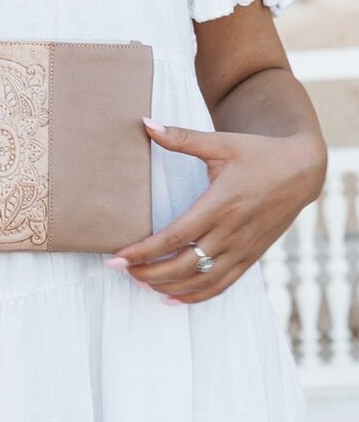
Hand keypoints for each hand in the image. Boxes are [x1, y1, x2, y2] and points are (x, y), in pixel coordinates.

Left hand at [109, 118, 326, 303]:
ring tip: (140, 282)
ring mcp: (243, 248)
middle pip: (184, 265)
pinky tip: (172, 297)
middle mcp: (232, 231)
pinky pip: (222, 285)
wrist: (302, 169)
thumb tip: (146, 124)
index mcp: (221, 204)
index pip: (175, 236)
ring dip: (168, 286)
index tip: (118, 258)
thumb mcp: (220, 143)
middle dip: (149, 272)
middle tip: (121, 270)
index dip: (144, 251)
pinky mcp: (251, 257)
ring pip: (201, 280)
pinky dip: (196, 296)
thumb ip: (181, 138)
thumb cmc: (258, 153)